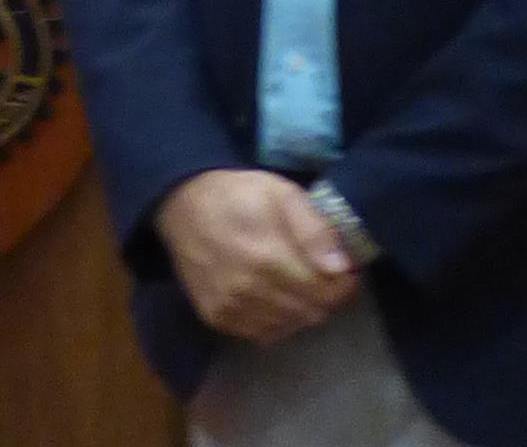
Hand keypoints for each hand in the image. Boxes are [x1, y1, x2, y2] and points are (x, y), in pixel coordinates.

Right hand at [153, 169, 358, 345]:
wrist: (180, 204)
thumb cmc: (237, 194)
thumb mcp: (281, 193)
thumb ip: (314, 230)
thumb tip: (341, 268)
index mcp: (268, 258)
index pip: (325, 292)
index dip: (344, 285)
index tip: (346, 272)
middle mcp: (248, 291)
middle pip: (310, 313)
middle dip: (325, 297)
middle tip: (323, 276)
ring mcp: (230, 308)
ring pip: (289, 326)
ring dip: (301, 309)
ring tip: (297, 284)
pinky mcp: (216, 317)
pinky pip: (262, 333)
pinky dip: (276, 320)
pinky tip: (273, 296)